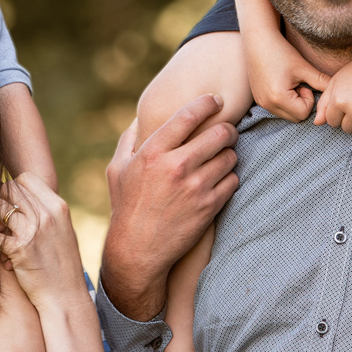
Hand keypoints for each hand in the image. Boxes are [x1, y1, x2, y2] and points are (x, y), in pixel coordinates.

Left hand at [0, 174, 87, 313]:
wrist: (66, 296)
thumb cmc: (63, 264)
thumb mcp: (63, 230)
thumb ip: (47, 211)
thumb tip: (23, 196)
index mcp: (58, 207)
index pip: (25, 179)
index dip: (13, 187)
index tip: (10, 201)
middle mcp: (46, 215)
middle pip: (9, 189)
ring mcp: (32, 231)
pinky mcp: (18, 249)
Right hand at [101, 95, 238, 321]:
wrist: (137, 250)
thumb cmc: (126, 206)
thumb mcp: (117, 169)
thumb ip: (129, 139)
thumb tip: (138, 118)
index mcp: (153, 152)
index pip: (189, 115)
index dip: (207, 103)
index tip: (215, 100)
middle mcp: (177, 166)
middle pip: (219, 133)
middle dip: (227, 129)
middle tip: (226, 132)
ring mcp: (196, 187)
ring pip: (230, 156)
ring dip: (229, 154)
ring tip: (221, 158)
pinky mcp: (210, 206)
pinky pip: (233, 180)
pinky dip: (230, 178)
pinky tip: (219, 180)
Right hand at [246, 33, 330, 121]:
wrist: (258, 40)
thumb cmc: (281, 51)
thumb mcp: (303, 67)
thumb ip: (322, 82)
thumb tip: (338, 91)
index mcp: (278, 98)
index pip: (304, 113)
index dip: (309, 99)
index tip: (304, 82)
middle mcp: (267, 104)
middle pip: (295, 117)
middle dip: (301, 103)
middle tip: (298, 84)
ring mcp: (261, 103)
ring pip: (286, 114)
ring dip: (292, 103)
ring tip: (289, 83)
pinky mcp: (258, 99)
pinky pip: (277, 108)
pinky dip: (283, 101)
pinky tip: (281, 83)